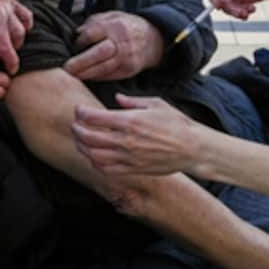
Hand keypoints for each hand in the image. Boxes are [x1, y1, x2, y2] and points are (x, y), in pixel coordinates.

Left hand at [0, 0, 31, 76]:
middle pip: (5, 46)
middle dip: (10, 61)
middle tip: (11, 70)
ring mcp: (7, 10)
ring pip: (19, 32)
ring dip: (17, 43)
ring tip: (13, 48)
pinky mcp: (15, 3)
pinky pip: (27, 16)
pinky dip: (27, 25)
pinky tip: (23, 31)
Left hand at [65, 11, 163, 80]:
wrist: (153, 40)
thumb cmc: (127, 26)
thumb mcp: (113, 16)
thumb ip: (94, 22)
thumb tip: (77, 32)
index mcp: (116, 26)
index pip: (92, 34)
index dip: (80, 41)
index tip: (73, 46)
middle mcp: (122, 42)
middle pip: (98, 53)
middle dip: (80, 62)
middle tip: (66, 68)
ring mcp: (126, 58)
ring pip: (103, 68)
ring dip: (86, 74)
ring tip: (72, 76)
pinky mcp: (128, 70)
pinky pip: (109, 76)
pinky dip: (96, 77)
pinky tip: (86, 77)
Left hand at [72, 94, 202, 175]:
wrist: (192, 148)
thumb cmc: (176, 123)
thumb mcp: (156, 104)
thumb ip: (132, 102)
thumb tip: (116, 98)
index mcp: (131, 120)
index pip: (95, 117)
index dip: (82, 113)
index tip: (79, 110)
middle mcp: (126, 140)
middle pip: (89, 137)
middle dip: (77, 130)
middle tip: (75, 125)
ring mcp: (129, 157)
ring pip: (94, 155)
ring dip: (83, 148)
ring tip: (81, 141)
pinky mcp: (133, 170)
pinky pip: (106, 170)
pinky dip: (96, 163)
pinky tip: (95, 156)